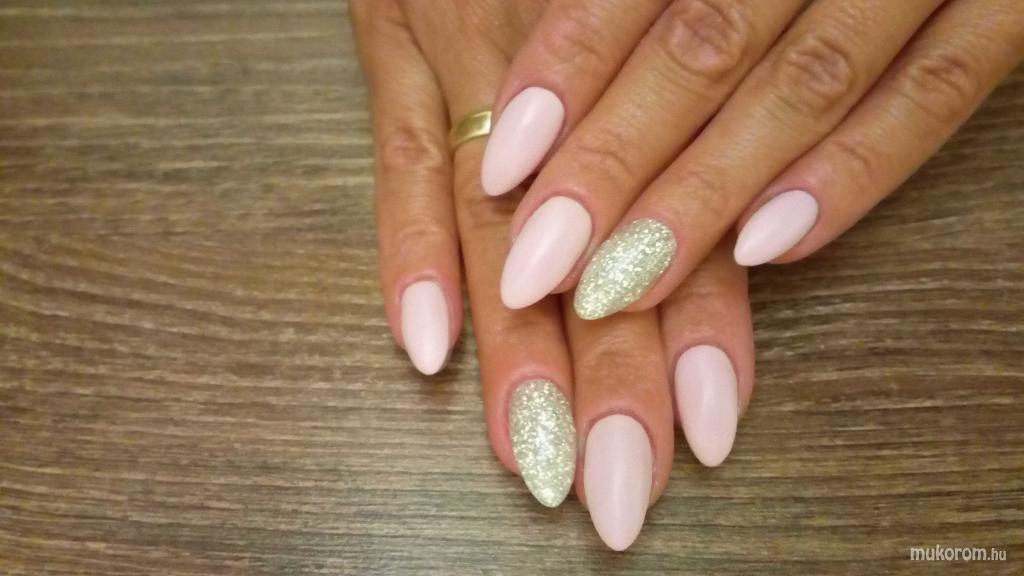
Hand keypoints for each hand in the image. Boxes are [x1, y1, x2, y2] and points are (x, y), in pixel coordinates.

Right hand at [351, 0, 755, 549]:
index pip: (681, 212)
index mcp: (648, 60)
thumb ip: (675, 117)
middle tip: (617, 482)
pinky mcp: (392, 37)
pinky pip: (397, 153)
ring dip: (514, 342)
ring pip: (498, 213)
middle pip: (592, 235)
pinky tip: (421, 346)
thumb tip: (716, 250)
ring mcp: (466, 45)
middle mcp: (568, 71)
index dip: (699, 324)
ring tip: (527, 452)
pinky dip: (407, 250)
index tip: (710, 427)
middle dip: (607, 372)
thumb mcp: (649, 25)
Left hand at [484, 0, 1023, 318]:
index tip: (503, 171)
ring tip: (624, 286)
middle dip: (616, 167)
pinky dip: (851, 176)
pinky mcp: (1005, 9)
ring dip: (707, 197)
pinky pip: (933, 96)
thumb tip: (536, 106)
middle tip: (539, 269)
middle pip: (705, 49)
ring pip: (805, 87)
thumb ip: (649, 2)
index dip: (566, 74)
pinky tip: (765, 252)